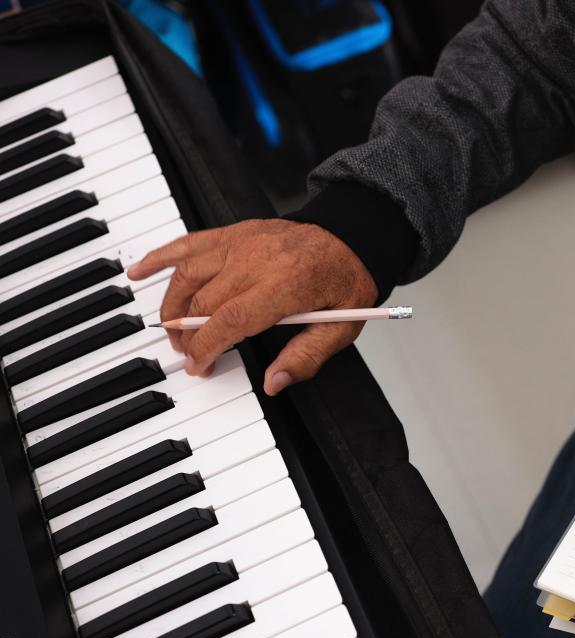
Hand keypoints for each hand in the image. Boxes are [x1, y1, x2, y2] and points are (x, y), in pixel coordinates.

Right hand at [127, 219, 377, 395]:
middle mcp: (256, 260)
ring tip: (173, 332)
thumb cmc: (345, 280)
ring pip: (187, 276)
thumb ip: (305, 358)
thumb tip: (273, 383)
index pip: (229, 320)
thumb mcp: (340, 328)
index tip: (200, 366)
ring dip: (172, 307)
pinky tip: (139, 271)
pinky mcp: (233, 232)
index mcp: (284, 285)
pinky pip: (187, 243)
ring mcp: (240, 243)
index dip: (207, 348)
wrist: (350, 235)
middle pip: (203, 302)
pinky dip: (160, 258)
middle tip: (191, 357)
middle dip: (188, 337)